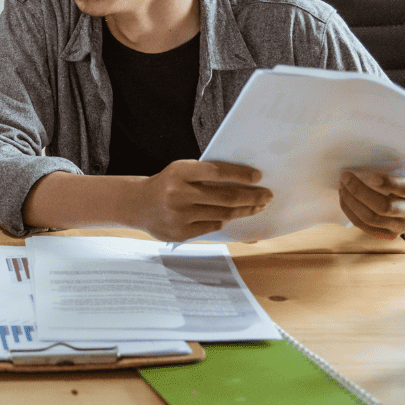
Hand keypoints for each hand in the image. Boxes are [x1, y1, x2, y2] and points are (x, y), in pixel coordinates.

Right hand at [134, 160, 272, 241]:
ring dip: (244, 210)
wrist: (138, 204)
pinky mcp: (181, 233)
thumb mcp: (180, 171)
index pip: (217, 172)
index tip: (258, 177)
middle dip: (251, 196)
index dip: (240, 174)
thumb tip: (243, 181)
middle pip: (226, 197)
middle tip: (267, 195)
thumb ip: (205, 175)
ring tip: (257, 206)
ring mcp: (179, 215)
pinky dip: (224, 220)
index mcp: (179, 172)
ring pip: (223, 214)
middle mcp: (178, 193)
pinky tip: (231, 215)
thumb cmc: (166, 184)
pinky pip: (212, 226)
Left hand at [339, 169, 404, 238]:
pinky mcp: (390, 235)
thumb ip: (385, 168)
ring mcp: (404, 226)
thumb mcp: (399, 168)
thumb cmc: (397, 176)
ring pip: (372, 218)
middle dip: (359, 192)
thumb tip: (358, 166)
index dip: (388, 183)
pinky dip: (351, 212)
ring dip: (351, 202)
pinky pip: (365, 227)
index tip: (370, 176)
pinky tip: (345, 200)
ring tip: (342, 187)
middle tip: (345, 177)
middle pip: (385, 207)